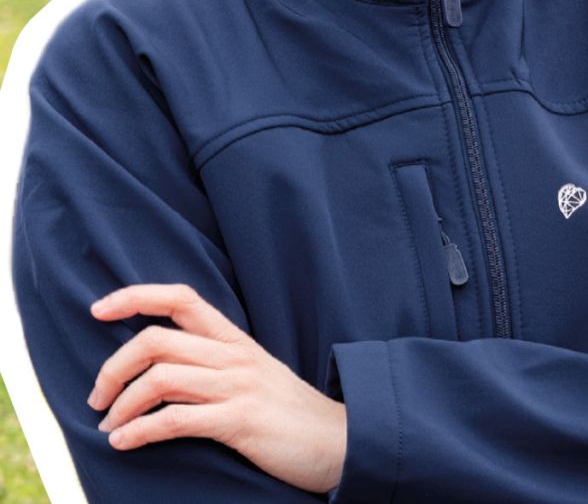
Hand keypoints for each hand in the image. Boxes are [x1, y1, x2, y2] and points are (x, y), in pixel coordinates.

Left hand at [88, 284, 346, 494]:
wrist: (336, 440)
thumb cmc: (288, 411)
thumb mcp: (254, 374)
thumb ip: (214, 363)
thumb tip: (158, 368)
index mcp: (236, 340)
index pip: (181, 298)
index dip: (136, 297)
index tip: (98, 309)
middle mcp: (234, 357)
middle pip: (156, 341)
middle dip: (113, 368)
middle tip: (98, 398)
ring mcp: (238, 387)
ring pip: (161, 378)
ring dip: (122, 406)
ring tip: (110, 427)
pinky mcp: (240, 421)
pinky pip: (177, 420)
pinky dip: (140, 432)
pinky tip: (124, 443)